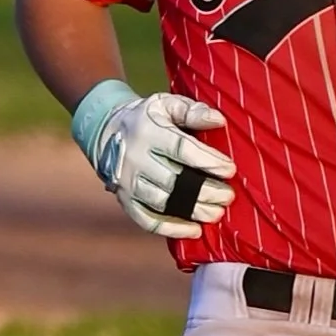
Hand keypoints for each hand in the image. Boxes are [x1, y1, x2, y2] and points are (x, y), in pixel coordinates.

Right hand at [74, 84, 235, 238]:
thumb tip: (219, 120)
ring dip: (193, 211)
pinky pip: (147, 220)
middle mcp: (135, 159)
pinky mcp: (124, 200)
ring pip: (163, 202)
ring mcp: (128, 182)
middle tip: (228, 196)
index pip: (181, 149)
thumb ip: (192, 111)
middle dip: (206, 191)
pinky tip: (194, 231)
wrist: (106, 133)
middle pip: (174, 180)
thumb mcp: (166, 105)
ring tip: (217, 213)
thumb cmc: (147, 119)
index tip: (230, 170)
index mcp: (148, 132)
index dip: (208, 161)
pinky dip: (171, 229)